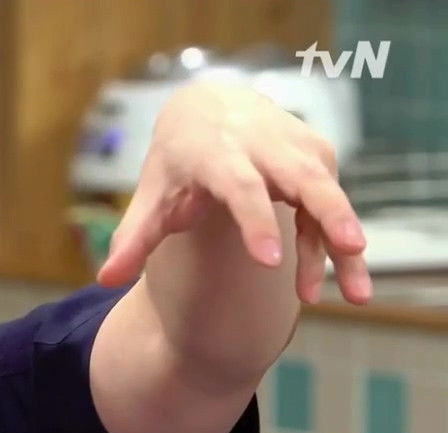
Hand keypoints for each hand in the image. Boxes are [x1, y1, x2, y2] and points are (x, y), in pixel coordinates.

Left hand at [97, 80, 370, 304]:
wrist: (208, 106)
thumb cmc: (177, 161)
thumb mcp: (152, 195)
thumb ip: (134, 239)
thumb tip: (105, 280)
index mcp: (215, 152)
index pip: (240, 186)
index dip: (256, 221)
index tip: (270, 260)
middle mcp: (262, 144)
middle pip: (302, 177)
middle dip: (329, 213)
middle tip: (351, 248)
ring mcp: (295, 147)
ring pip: (327, 192)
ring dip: (343, 239)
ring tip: (358, 294)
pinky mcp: (317, 155)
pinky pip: (330, 201)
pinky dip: (335, 238)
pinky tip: (339, 277)